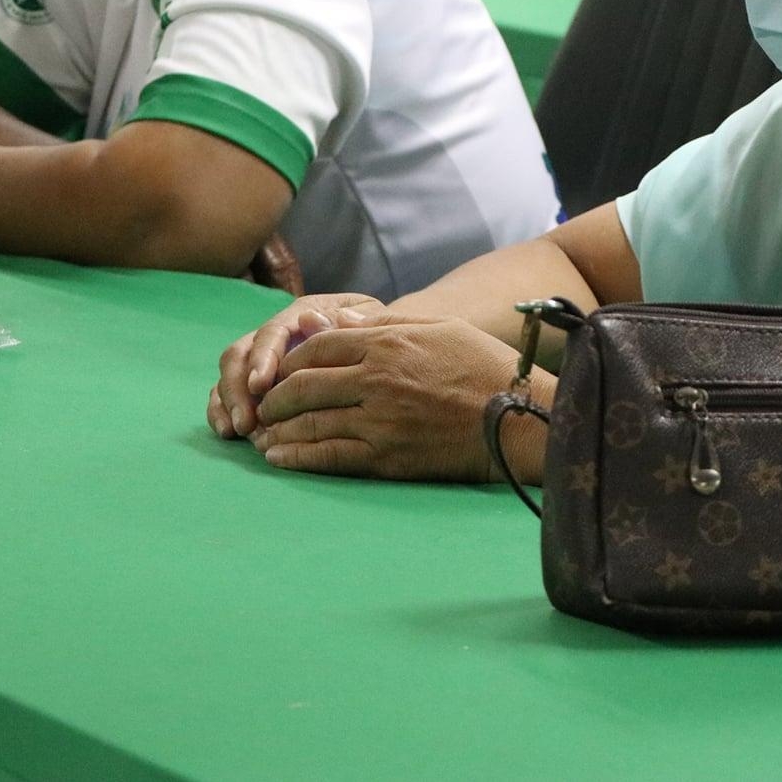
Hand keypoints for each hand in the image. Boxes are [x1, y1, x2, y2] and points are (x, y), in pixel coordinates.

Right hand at [209, 292, 383, 436]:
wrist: (384, 345)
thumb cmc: (381, 335)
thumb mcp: (375, 323)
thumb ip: (349, 324)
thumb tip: (310, 322)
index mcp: (302, 315)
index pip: (272, 332)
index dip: (263, 358)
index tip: (260, 386)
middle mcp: (276, 334)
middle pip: (240, 354)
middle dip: (238, 388)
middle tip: (247, 422)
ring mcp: (263, 358)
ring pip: (230, 374)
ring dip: (229, 402)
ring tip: (239, 431)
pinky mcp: (256, 382)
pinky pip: (227, 392)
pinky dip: (223, 411)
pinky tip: (230, 433)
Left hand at [247, 317, 523, 479]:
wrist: (519, 419)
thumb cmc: (485, 366)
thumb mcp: (440, 327)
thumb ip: (385, 323)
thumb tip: (338, 322)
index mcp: (387, 342)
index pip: (317, 346)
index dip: (290, 358)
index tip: (280, 369)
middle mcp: (374, 379)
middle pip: (302, 384)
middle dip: (274, 395)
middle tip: (262, 404)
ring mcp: (377, 420)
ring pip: (309, 422)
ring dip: (278, 428)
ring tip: (263, 433)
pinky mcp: (385, 456)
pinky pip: (327, 455)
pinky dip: (297, 456)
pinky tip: (279, 458)